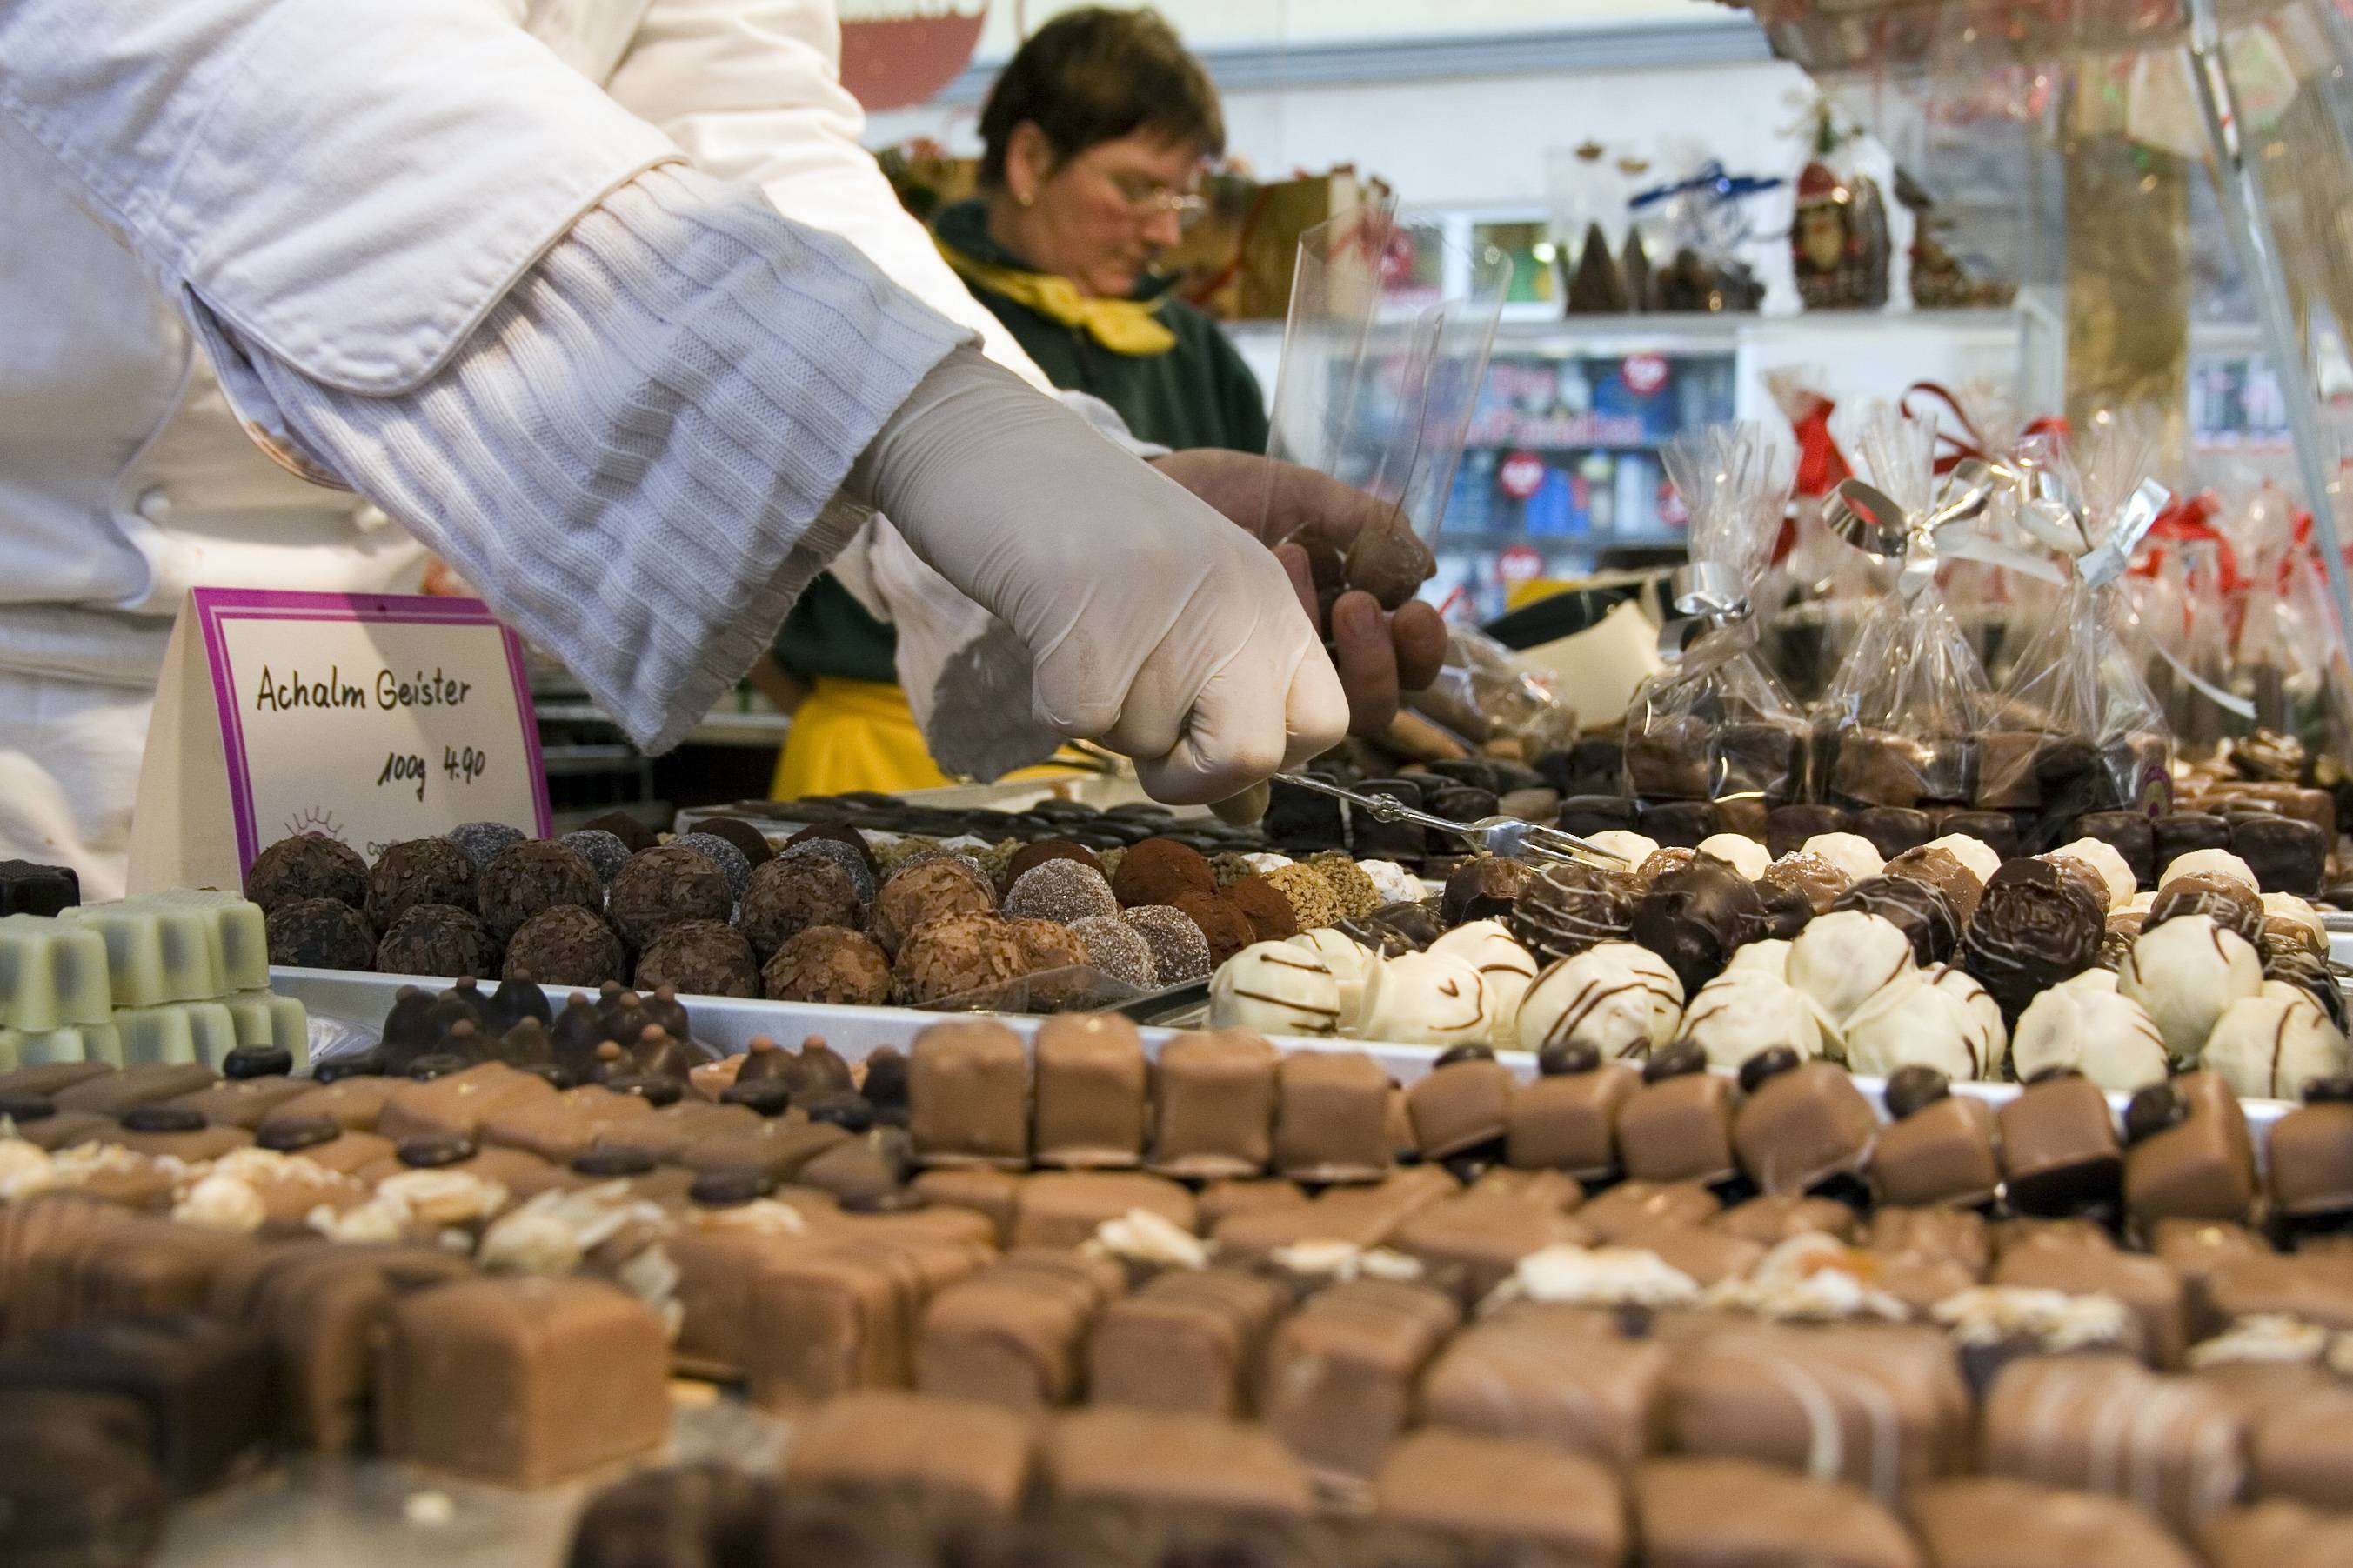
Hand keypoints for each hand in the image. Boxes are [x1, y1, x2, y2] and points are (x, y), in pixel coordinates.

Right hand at [852, 349, 1347, 803]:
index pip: (1330, 722)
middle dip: (1192, 777)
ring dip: (1104, 716)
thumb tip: (1249, 811)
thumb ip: (1225, 692)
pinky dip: (1051, 703)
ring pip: (1145, 743)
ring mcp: (1166, 606)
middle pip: (1253, 756)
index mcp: (1269, 597)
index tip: (1209, 732)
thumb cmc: (1086, 539)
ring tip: (1079, 630)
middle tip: (1144, 737)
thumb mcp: (1185, 603)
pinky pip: (1081, 724)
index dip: (1269, 755)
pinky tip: (1044, 637)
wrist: (996, 450)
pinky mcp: (1089, 619)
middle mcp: (1236, 600)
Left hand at [1149, 449, 1448, 734]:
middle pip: (1371, 708)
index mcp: (1344, 625)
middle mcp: (1307, 668)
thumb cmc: (1222, 495)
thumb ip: (1362, 521)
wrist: (1141, 494)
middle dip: (1376, 664)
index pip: (1404, 667)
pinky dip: (1253, 687)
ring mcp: (1258, 689)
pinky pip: (1244, 727)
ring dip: (1318, 674)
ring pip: (1317, 728)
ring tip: (1298, 596)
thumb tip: (1423, 568)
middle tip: (1355, 606)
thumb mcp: (1300, 494)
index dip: (1419, 654)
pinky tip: (1243, 620)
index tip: (1411, 612)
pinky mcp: (1204, 701)